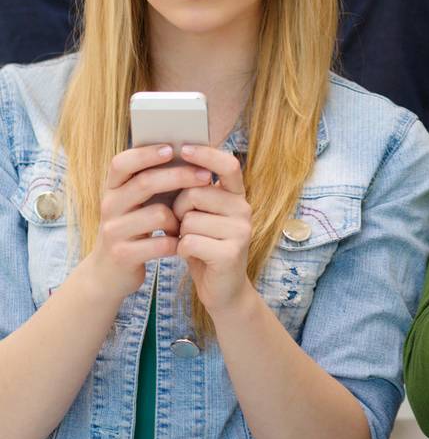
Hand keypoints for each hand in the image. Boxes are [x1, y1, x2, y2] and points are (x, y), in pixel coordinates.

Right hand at [84, 144, 212, 305]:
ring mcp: (113, 232)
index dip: (146, 153)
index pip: (122, 163)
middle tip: (206, 176)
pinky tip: (181, 242)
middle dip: (179, 176)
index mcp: (112, 188)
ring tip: (186, 222)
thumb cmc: (135, 227)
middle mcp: (109, 206)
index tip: (172, 148)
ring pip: (157, 214)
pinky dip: (176, 242)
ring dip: (179, 217)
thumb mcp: (136, 202)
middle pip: (145, 183)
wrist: (108, 273)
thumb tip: (191, 152)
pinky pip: (160, 243)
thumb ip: (154, 179)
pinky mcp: (123, 255)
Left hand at [172, 144, 252, 318]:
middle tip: (183, 224)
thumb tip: (174, 162)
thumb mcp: (202, 215)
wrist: (223, 290)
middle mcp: (244, 209)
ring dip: (181, 233)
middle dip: (179, 209)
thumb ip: (196, 192)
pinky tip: (192, 256)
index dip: (206, 154)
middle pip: (196, 193)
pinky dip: (182, 250)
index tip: (183, 148)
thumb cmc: (205, 246)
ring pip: (190, 220)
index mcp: (237, 196)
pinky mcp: (231, 253)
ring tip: (192, 242)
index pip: (228, 164)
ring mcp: (240, 231)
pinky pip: (189, 241)